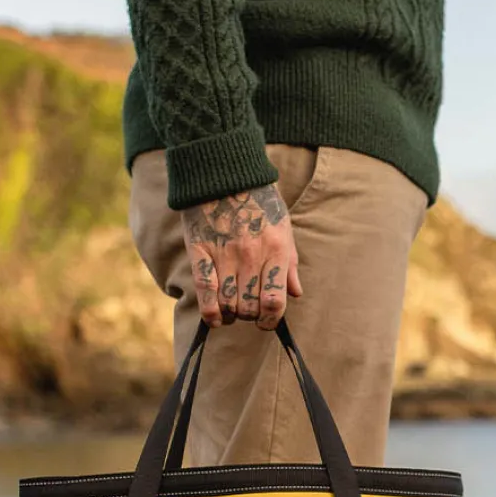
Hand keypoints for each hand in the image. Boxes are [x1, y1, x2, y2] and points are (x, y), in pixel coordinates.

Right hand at [180, 185, 302, 329]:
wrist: (225, 174)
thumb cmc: (259, 203)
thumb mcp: (283, 229)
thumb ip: (290, 263)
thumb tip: (295, 294)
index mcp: (276, 251)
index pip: (275, 302)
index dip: (271, 320)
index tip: (266, 322)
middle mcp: (251, 256)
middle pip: (250, 307)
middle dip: (249, 316)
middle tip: (247, 311)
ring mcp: (225, 254)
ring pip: (228, 303)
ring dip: (230, 315)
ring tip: (231, 312)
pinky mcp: (201, 251)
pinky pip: (205, 290)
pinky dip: (209, 311)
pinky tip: (214, 317)